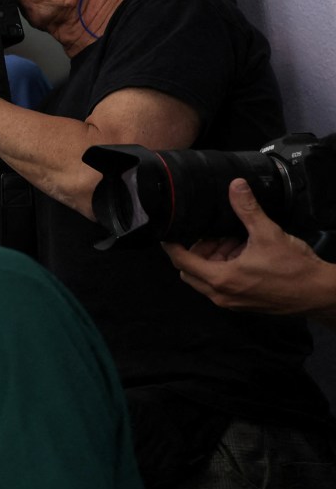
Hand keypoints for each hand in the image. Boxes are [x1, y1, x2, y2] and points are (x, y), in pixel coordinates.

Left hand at [164, 179, 335, 316]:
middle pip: (190, 270)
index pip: (181, 261)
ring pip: (206, 278)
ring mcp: (232, 301)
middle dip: (197, 250)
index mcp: (221, 279)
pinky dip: (225, 268)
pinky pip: (222, 284)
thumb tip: (235, 186)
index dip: (172, 244)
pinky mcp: (243, 302)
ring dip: (213, 258)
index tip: (169, 231)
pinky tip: (243, 253)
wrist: (319, 293)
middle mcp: (221, 294)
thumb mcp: (268, 233)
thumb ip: (247, 209)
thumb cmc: (295, 268)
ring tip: (234, 241)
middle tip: (213, 234)